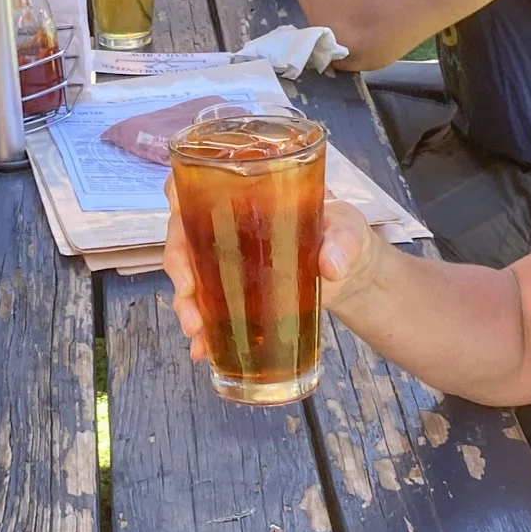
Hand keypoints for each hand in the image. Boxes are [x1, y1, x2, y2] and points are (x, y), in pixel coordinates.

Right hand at [166, 192, 377, 363]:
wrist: (352, 273)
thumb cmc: (344, 235)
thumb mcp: (348, 231)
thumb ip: (341, 242)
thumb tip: (330, 265)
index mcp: (249, 194)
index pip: (199, 182)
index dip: (179, 195)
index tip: (179, 215)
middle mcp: (228, 224)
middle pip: (184, 234)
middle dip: (179, 265)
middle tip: (188, 292)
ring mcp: (227, 260)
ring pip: (189, 274)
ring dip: (185, 302)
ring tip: (196, 330)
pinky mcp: (234, 293)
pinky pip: (207, 308)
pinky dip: (202, 330)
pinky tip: (203, 348)